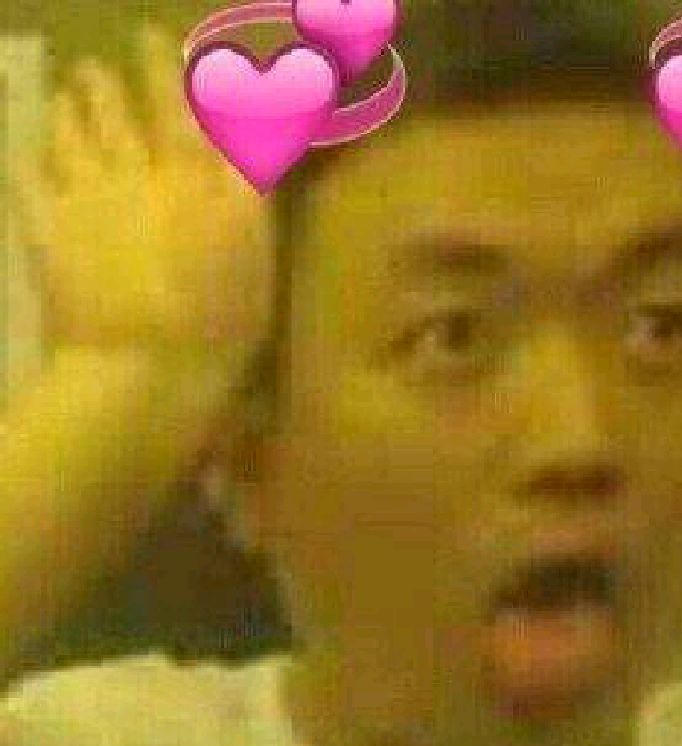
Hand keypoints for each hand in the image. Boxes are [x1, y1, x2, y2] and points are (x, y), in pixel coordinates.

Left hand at [9, 21, 274, 360]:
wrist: (144, 370)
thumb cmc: (219, 323)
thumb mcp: (256, 253)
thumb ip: (249, 185)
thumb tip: (251, 127)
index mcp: (196, 178)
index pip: (180, 104)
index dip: (167, 69)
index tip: (158, 44)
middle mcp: (138, 168)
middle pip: (116, 107)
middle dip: (111, 82)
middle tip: (105, 70)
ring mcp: (85, 193)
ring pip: (70, 128)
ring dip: (71, 107)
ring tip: (68, 96)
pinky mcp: (44, 224)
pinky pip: (30, 171)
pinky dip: (32, 153)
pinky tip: (32, 147)